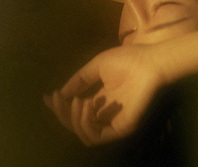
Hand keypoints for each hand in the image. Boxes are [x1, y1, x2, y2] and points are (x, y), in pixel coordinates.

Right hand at [44, 45, 164, 145]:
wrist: (149, 61)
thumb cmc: (128, 59)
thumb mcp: (96, 66)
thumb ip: (80, 80)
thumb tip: (61, 93)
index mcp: (102, 100)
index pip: (76, 111)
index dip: (60, 107)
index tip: (47, 97)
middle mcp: (106, 114)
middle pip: (76, 124)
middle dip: (62, 113)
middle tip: (57, 99)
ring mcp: (114, 122)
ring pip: (84, 135)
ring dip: (74, 119)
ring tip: (79, 101)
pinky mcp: (121, 128)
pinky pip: (96, 137)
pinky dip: (86, 124)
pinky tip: (88, 105)